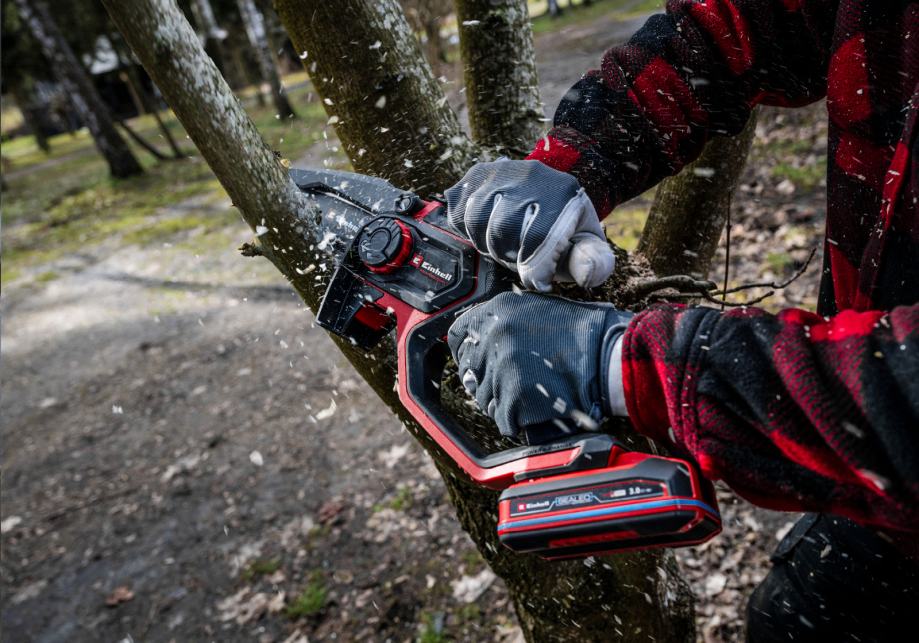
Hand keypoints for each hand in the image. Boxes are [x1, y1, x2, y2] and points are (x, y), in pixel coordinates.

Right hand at [444, 159, 614, 291]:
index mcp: (563, 192)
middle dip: (508, 255)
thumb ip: (593, 262)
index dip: (535, 269)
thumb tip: (589, 272)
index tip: (538, 280)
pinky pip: (459, 210)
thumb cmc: (566, 228)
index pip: (539, 238)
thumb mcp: (587, 245)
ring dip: (487, 242)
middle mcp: (529, 175)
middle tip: (519, 258)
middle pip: (501, 228)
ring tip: (505, 244)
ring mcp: (500, 172)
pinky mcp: (477, 175)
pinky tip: (487, 231)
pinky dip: (469, 229)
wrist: (549, 193)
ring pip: (476, 218)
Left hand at [447, 291, 631, 443]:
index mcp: (498, 311)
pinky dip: (515, 420)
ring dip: (501, 400)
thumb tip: (485, 335)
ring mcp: (501, 368)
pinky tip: (533, 411)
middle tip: (508, 383)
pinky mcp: (513, 397)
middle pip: (470, 368)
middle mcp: (494, 337)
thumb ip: (508, 319)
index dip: (467, 350)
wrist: (610, 358)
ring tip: (526, 396)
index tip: (474, 359)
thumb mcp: (540, 309)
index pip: (459, 335)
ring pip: (483, 396)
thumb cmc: (586, 334)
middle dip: (486, 378)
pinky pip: (502, 418)